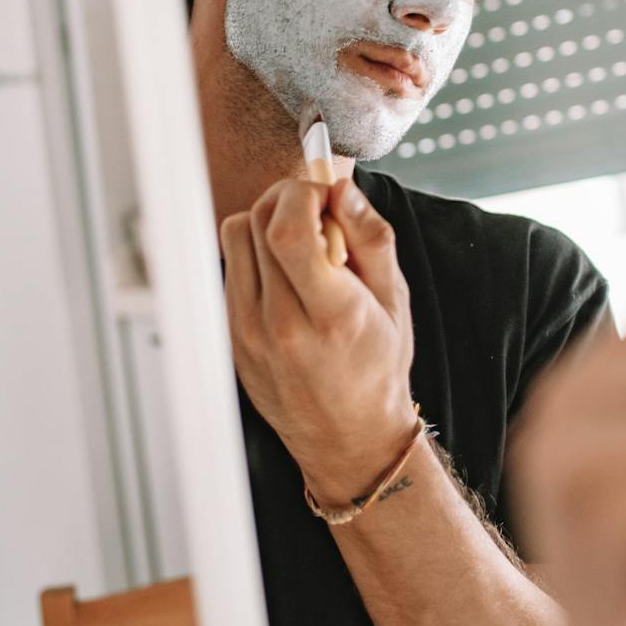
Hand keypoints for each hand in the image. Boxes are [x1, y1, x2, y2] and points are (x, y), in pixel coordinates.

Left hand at [220, 176, 416, 503]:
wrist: (348, 437)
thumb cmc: (377, 368)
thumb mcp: (396, 299)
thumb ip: (370, 237)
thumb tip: (341, 188)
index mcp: (331, 314)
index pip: (290, 229)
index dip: (303, 192)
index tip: (323, 192)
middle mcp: (281, 325)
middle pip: (259, 222)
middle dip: (288, 198)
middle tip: (318, 212)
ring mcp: (246, 333)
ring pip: (235, 235)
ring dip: (267, 222)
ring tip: (301, 246)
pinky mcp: (229, 336)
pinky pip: (230, 267)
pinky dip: (256, 254)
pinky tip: (285, 277)